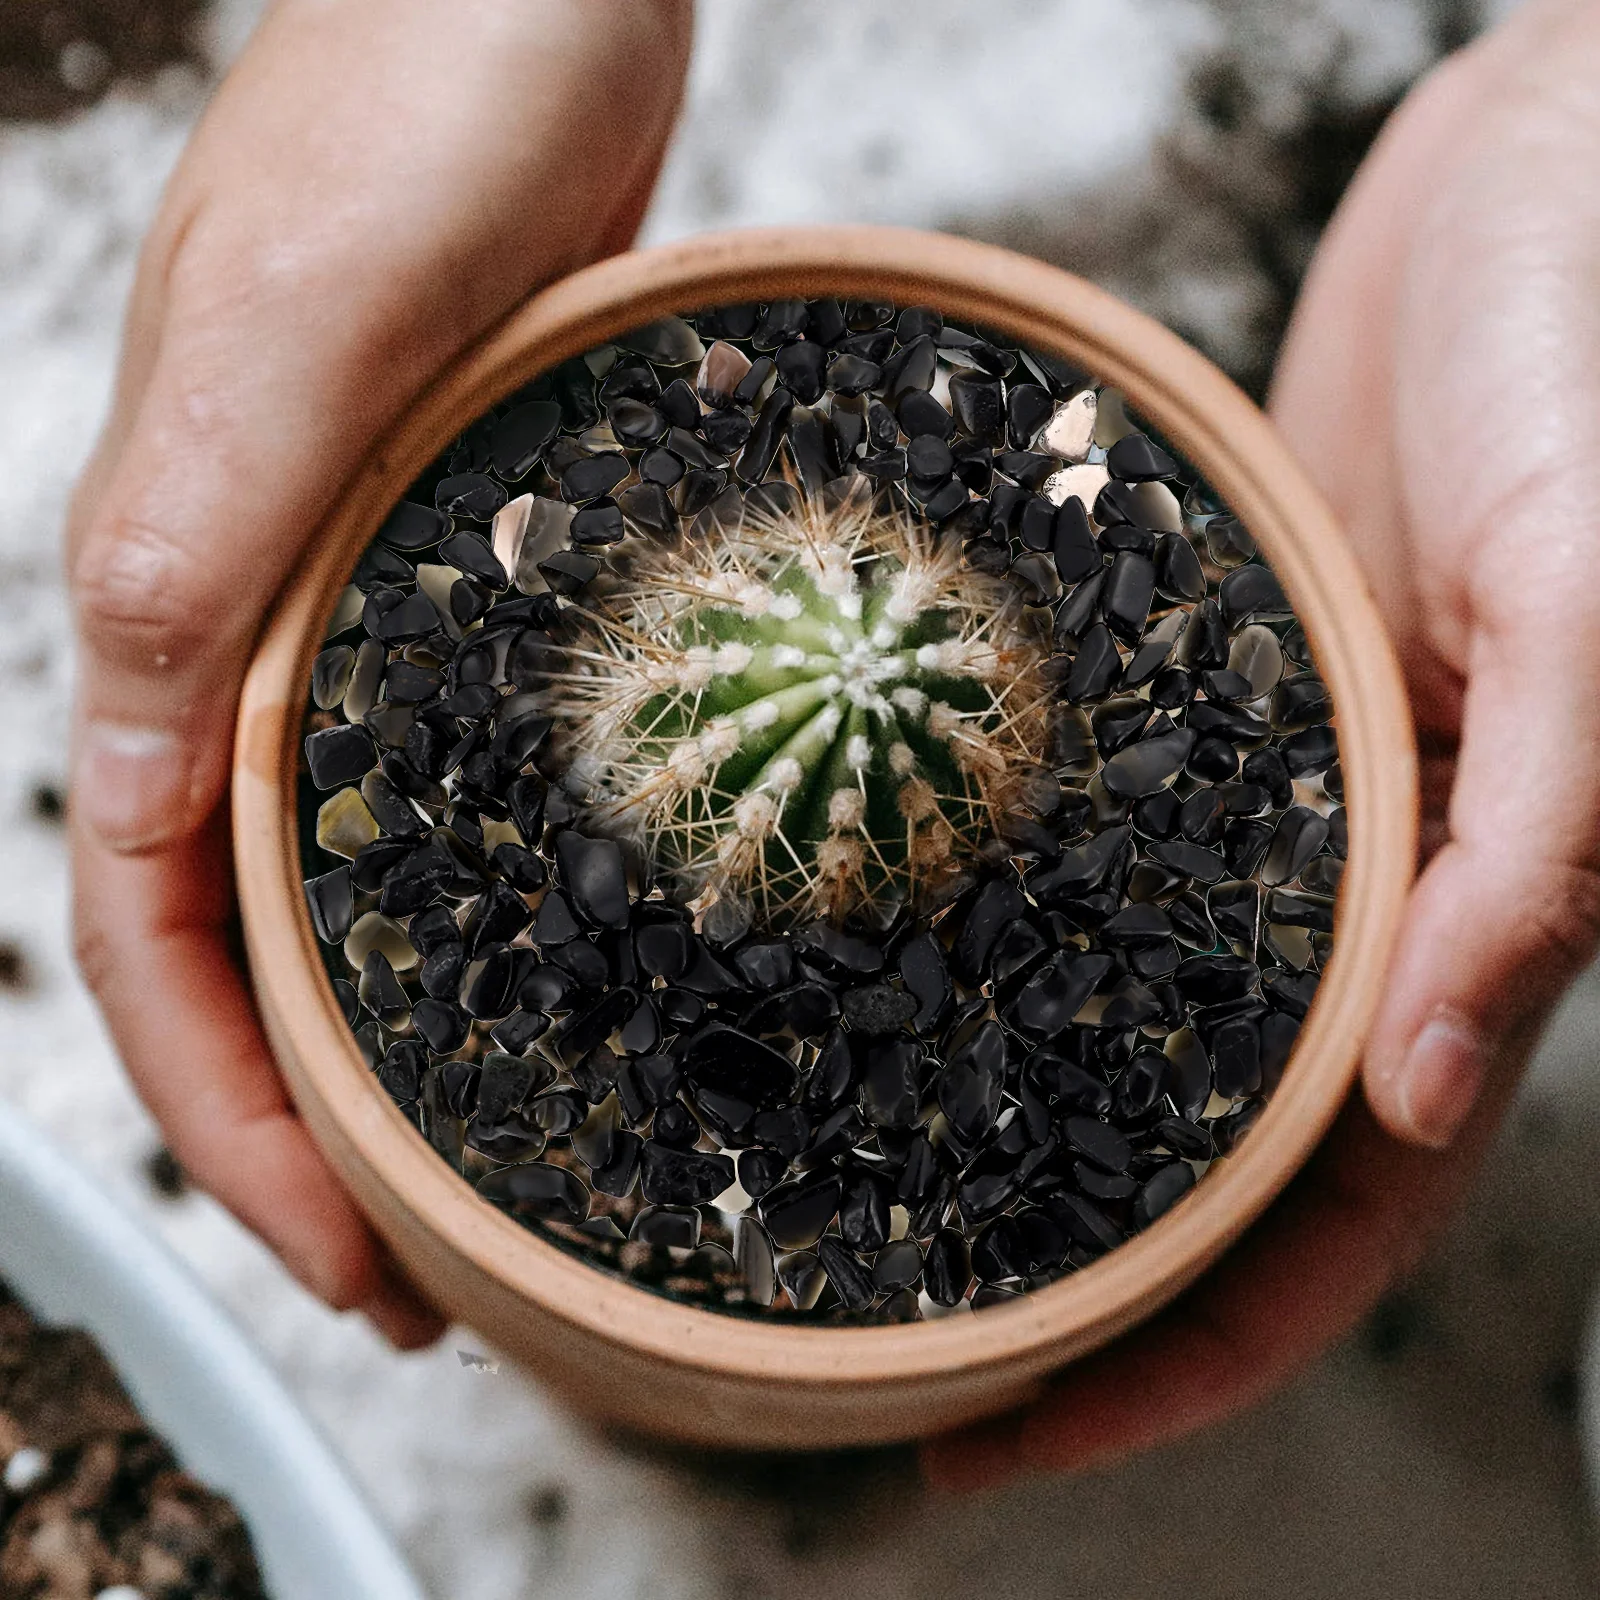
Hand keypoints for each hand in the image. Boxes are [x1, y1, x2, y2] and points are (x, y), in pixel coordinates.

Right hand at [66, 0, 691, 1343]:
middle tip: (430, 1275)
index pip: (157, 932)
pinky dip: (483, 900)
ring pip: (344, 877)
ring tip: (493, 1177)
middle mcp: (258, 624)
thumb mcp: (305, 305)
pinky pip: (448, 782)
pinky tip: (574, 961)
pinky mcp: (475, 569)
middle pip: (248, 942)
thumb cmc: (424, 89)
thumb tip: (122, 718)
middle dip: (315, 1132)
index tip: (339, 1256)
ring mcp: (366, 604)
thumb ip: (200, 510)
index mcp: (184, 599)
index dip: (229, 1120)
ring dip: (398, 1040)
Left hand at [927, 0, 1599, 1485]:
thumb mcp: (1593, 602)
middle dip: (1046, 1280)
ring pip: (1123, 1020)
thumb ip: (1545, 846)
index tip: (980, 1446)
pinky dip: (988, 920)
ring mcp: (1267, 808)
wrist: (1537, 180)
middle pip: (1186, 1158)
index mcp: (1465, 925)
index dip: (1163, 1364)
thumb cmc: (1597, 359)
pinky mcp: (1197, 700)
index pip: (1315, 1227)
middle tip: (861, 1356)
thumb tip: (1429, 1094)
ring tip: (831, 1181)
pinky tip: (869, 938)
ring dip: (999, 1119)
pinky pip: (1082, 852)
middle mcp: (1353, 897)